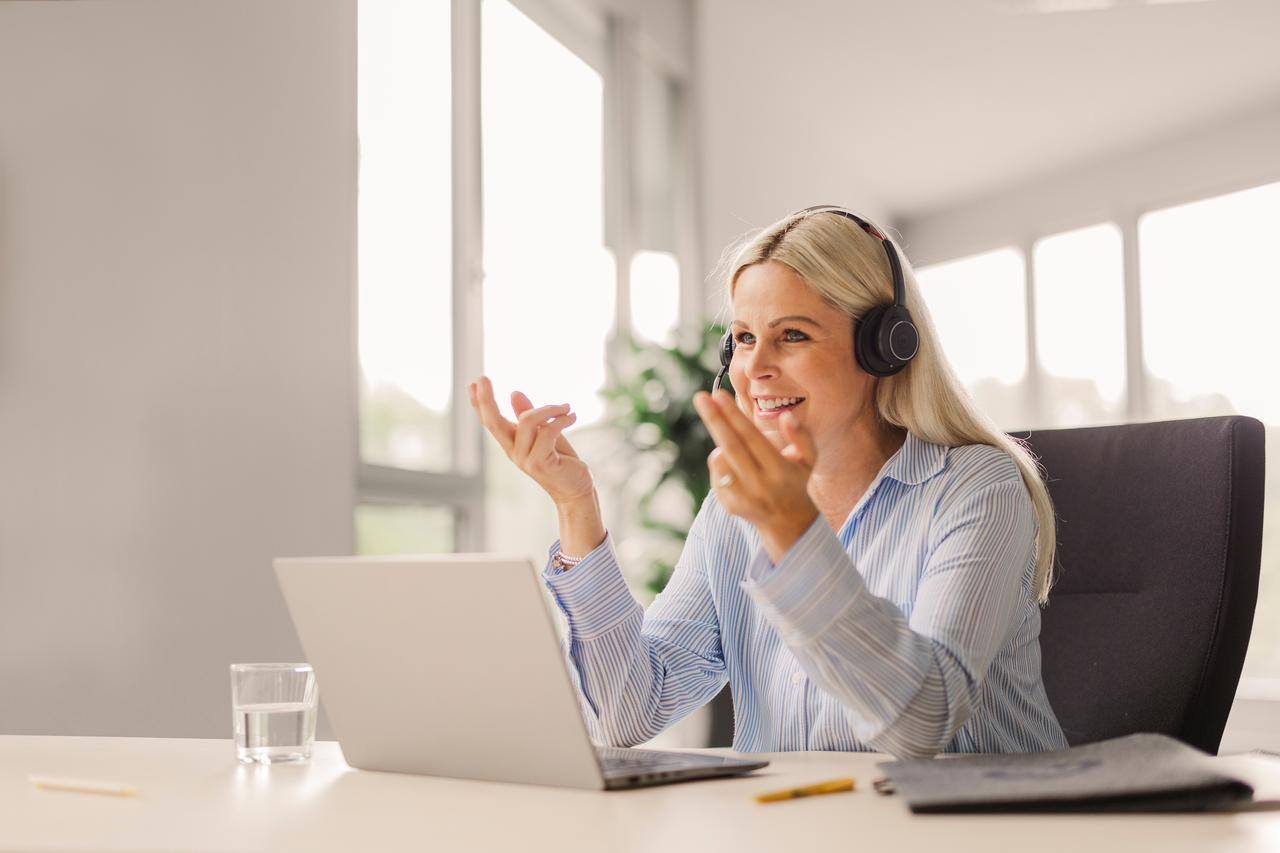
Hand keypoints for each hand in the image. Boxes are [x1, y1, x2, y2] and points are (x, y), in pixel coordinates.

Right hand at [468, 376, 595, 505]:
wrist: (576, 489)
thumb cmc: (561, 460)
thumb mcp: (544, 433)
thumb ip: (529, 415)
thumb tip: (514, 393)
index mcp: (512, 443)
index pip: (490, 422)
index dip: (479, 403)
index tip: (473, 383)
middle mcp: (514, 452)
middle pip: (493, 423)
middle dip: (486, 399)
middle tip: (482, 378)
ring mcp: (525, 459)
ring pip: (528, 421)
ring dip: (550, 408)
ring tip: (566, 407)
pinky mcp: (541, 463)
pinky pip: (548, 431)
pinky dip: (562, 419)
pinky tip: (572, 416)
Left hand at [693, 389, 818, 562]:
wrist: (790, 525)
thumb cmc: (798, 482)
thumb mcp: (810, 460)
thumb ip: (802, 437)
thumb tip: (787, 416)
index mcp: (780, 470)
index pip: (751, 437)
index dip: (734, 415)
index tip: (718, 394)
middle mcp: (760, 485)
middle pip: (731, 447)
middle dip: (714, 420)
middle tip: (700, 398)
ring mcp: (742, 498)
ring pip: (719, 461)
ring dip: (720, 443)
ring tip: (731, 437)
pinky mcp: (729, 506)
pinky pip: (716, 475)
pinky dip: (720, 462)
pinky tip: (735, 463)